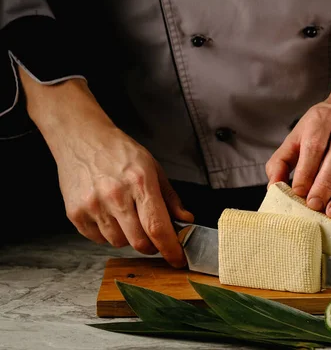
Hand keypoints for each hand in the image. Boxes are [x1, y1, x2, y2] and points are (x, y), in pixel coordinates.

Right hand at [19, 70, 192, 267]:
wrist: (82, 138)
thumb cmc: (120, 152)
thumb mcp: (153, 168)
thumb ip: (171, 198)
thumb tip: (186, 221)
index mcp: (140, 182)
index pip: (158, 227)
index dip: (171, 249)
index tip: (178, 259)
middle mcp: (115, 196)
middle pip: (139, 242)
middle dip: (152, 246)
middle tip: (154, 237)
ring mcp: (92, 206)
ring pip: (119, 243)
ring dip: (129, 238)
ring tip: (127, 215)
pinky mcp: (75, 213)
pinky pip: (98, 239)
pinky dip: (109, 234)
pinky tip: (110, 214)